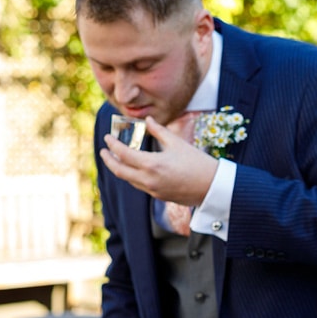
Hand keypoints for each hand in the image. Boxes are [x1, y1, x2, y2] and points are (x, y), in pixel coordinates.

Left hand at [100, 117, 217, 205]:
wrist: (212, 186)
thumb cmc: (198, 163)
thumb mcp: (177, 143)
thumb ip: (159, 131)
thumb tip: (148, 120)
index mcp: (152, 164)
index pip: (123, 154)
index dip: (112, 145)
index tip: (107, 137)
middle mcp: (149, 179)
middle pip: (119, 171)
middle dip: (108, 160)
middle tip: (104, 151)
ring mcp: (153, 190)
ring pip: (128, 180)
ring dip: (120, 169)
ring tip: (117, 160)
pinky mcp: (159, 196)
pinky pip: (140, 185)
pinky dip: (133, 176)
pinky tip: (135, 170)